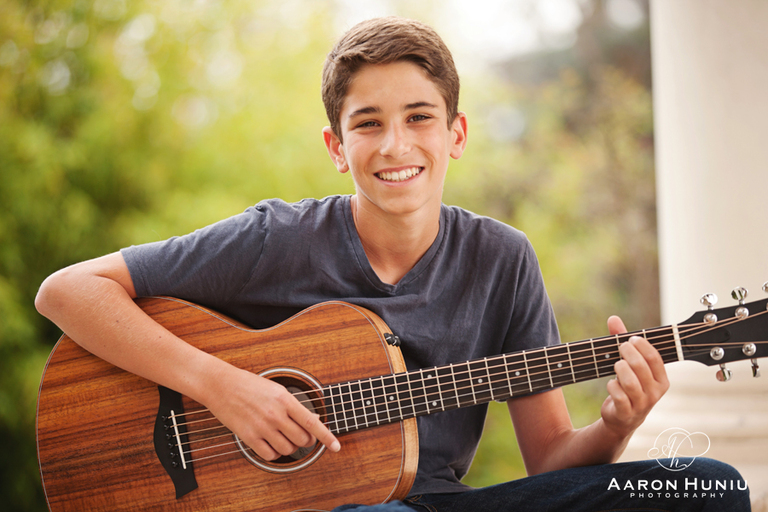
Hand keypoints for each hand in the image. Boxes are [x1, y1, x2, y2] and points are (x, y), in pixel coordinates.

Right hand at [204, 365, 340, 460]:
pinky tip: (271, 443)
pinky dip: (274, 453)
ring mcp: (262, 427)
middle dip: (306, 441)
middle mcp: (275, 414)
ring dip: (290, 447)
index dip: (327, 436)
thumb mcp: (276, 389)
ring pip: (288, 449)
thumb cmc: (249, 385)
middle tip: (302, 436)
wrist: (221, 385)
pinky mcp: (249, 437)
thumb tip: (312, 420)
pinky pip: (270, 455)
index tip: (336, 446)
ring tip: (283, 437)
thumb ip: (293, 405)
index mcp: (285, 399)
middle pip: (303, 439)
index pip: (312, 422)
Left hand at [600, 316, 668, 438]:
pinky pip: (619, 396)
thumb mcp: (628, 363)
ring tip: (616, 364)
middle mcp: (654, 393)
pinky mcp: (626, 413)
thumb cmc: (628, 385)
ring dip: (620, 369)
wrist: (622, 418)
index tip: (631, 339)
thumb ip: (621, 340)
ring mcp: (641, 404)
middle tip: (621, 347)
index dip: (642, 345)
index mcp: (661, 380)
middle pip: (640, 367)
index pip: (655, 358)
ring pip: (630, 382)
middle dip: (628, 353)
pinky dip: (612, 386)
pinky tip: (611, 383)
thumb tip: (613, 318)